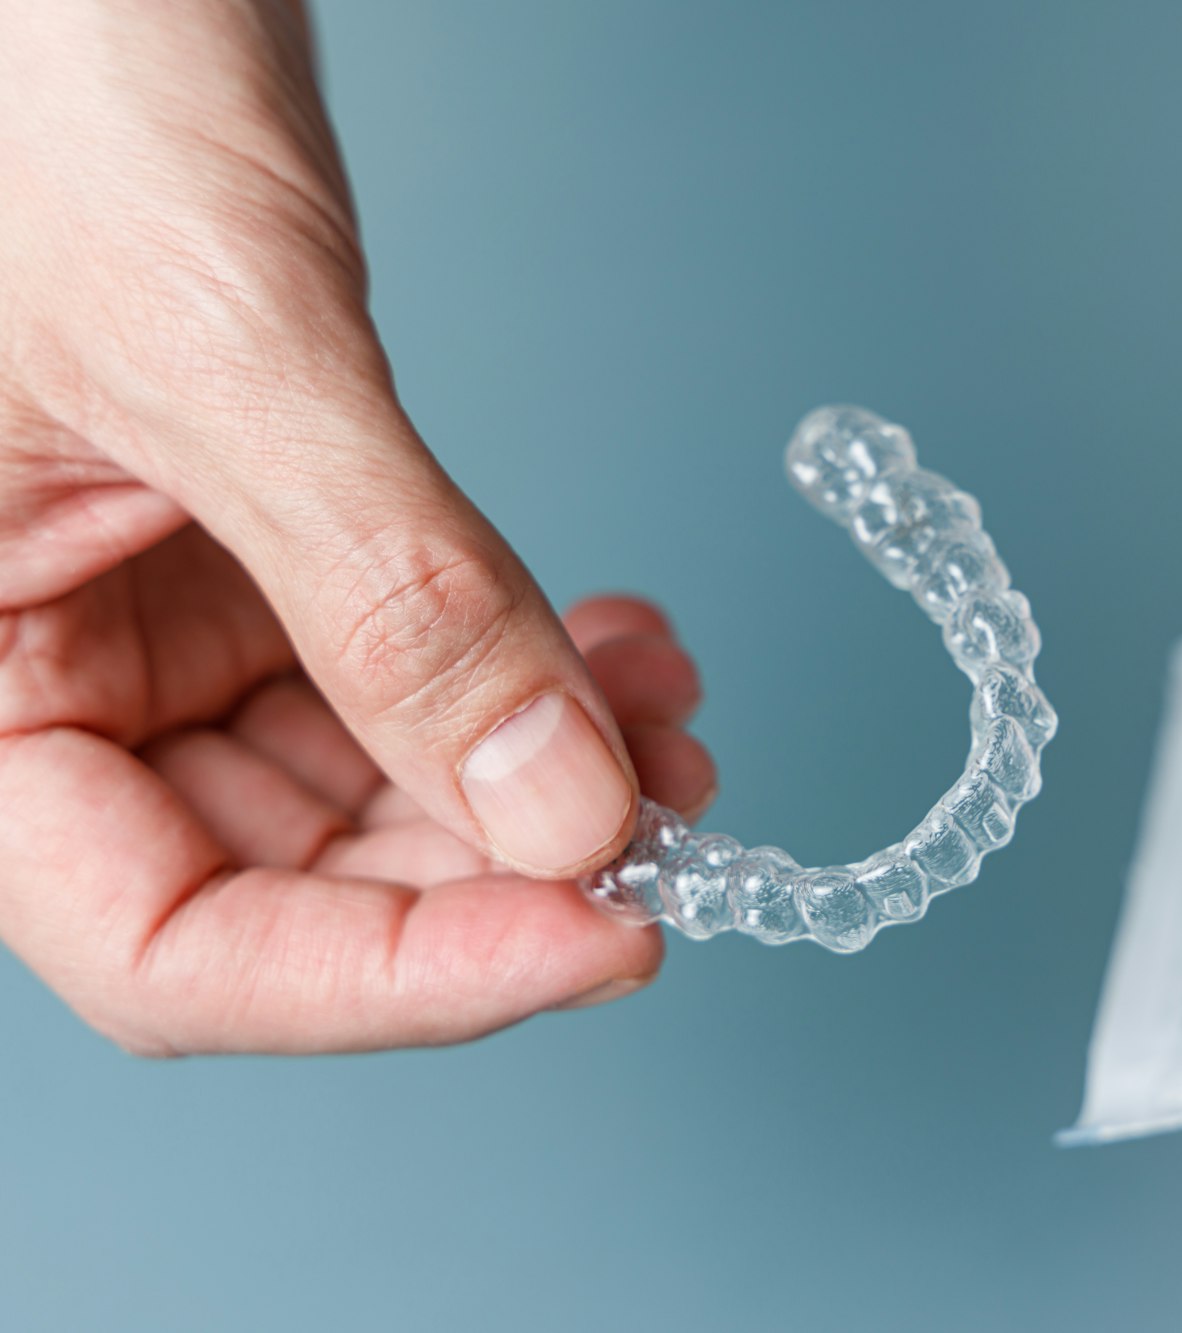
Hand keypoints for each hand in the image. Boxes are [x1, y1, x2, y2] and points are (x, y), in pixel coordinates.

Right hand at [0, 0, 713, 1051]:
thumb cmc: (43, 79)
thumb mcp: (222, 352)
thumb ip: (392, 596)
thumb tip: (567, 814)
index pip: (168, 943)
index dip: (395, 977)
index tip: (601, 940)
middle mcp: (40, 682)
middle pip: (292, 877)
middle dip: (504, 863)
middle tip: (671, 829)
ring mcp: (147, 620)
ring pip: (369, 780)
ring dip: (540, 773)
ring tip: (671, 727)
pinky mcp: (248, 550)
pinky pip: (401, 663)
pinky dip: (524, 668)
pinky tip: (623, 651)